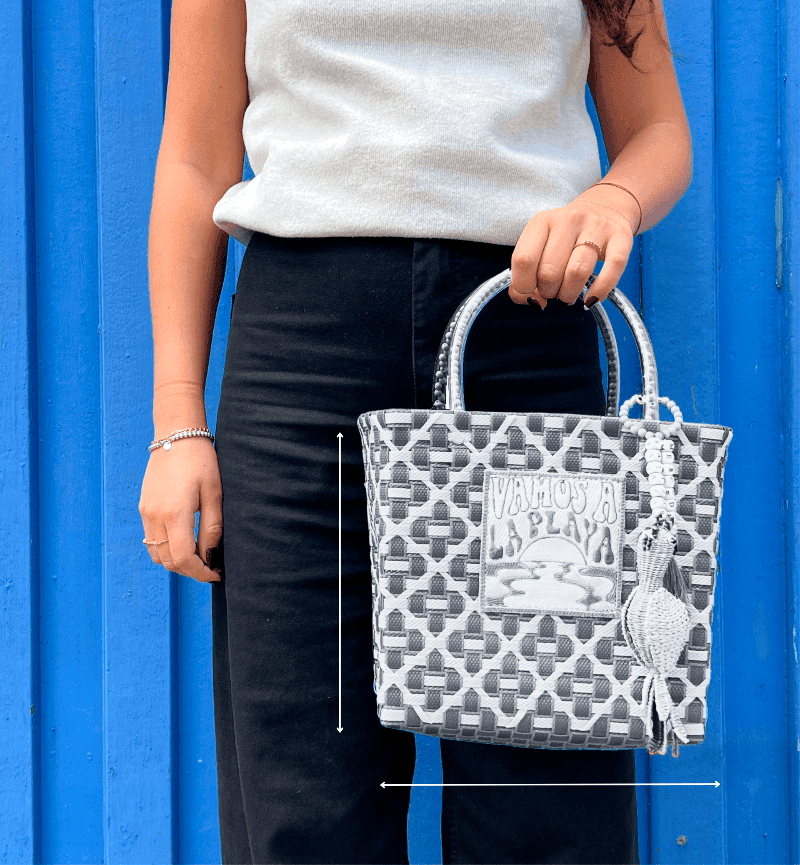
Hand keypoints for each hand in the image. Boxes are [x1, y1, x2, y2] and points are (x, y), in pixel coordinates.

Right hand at [139, 437, 222, 582]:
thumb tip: (211, 556)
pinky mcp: (143, 508)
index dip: (201, 572)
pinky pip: (151, 540)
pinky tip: (185, 541)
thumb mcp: (214, 494)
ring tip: (199, 556)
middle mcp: (155, 516)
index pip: (183, 559)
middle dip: (191, 571)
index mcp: (175, 514)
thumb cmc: (201, 462)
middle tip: (211, 567)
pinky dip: (166, 549)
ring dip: (177, 562)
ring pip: (157, 554)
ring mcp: (146, 513)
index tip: (216, 574)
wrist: (176, 435)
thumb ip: (212, 528)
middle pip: (169, 562)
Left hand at [508, 197, 634, 308]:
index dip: (524, 286)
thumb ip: (526, 273)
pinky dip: (599, 290)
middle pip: (549, 271)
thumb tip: (530, 300)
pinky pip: (612, 269)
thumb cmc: (566, 236)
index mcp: (542, 221)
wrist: (605, 208)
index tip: (531, 294)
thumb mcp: (540, 245)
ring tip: (568, 295)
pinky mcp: (621, 237)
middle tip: (553, 292)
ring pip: (577, 273)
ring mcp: (596, 227)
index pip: (524, 260)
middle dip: (548, 292)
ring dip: (569, 294)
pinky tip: (592, 298)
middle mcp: (568, 220)